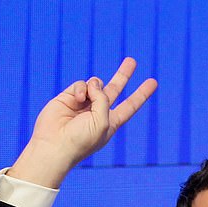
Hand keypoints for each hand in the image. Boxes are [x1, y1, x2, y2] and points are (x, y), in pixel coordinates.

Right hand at [8, 57, 156, 187]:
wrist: (55, 145)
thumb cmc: (81, 139)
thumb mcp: (103, 121)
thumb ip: (104, 99)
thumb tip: (94, 84)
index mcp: (111, 122)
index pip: (130, 106)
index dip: (141, 94)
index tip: (153, 82)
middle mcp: (99, 112)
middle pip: (115, 89)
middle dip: (123, 75)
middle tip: (132, 61)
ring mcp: (84, 103)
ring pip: (96, 83)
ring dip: (94, 87)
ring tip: (84, 100)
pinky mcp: (69, 97)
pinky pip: (81, 84)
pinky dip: (81, 89)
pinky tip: (76, 99)